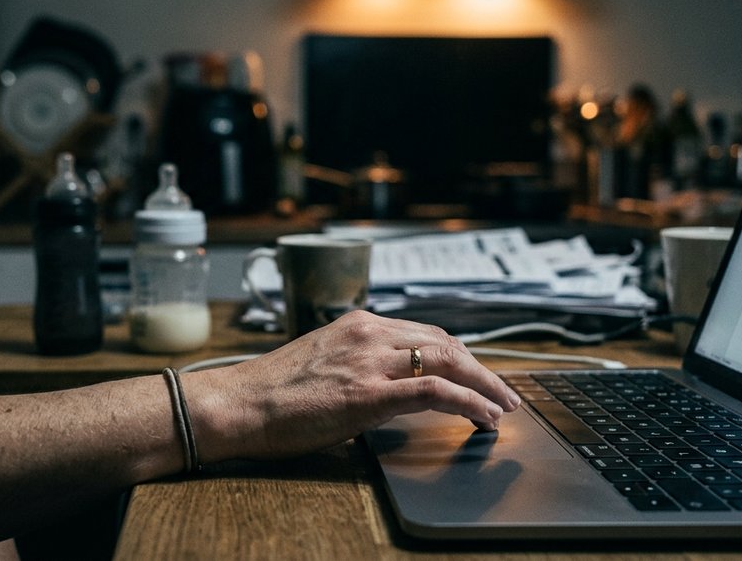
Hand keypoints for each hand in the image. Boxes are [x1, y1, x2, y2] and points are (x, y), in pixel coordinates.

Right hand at [185, 310, 521, 461]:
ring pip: (448, 360)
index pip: (425, 333)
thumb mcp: (322, 363)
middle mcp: (368, 334)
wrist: (238, 403)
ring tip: (503, 407)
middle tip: (503, 392)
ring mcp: (370, 361)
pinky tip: (483, 416)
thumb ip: (358, 366)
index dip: (460, 355)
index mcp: (357, 324)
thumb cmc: (271, 392)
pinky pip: (434, 391)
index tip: (477, 373)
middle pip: (445, 342)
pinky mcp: (369, 393)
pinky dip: (469, 401)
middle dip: (481, 368)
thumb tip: (390, 387)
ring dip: (485, 384)